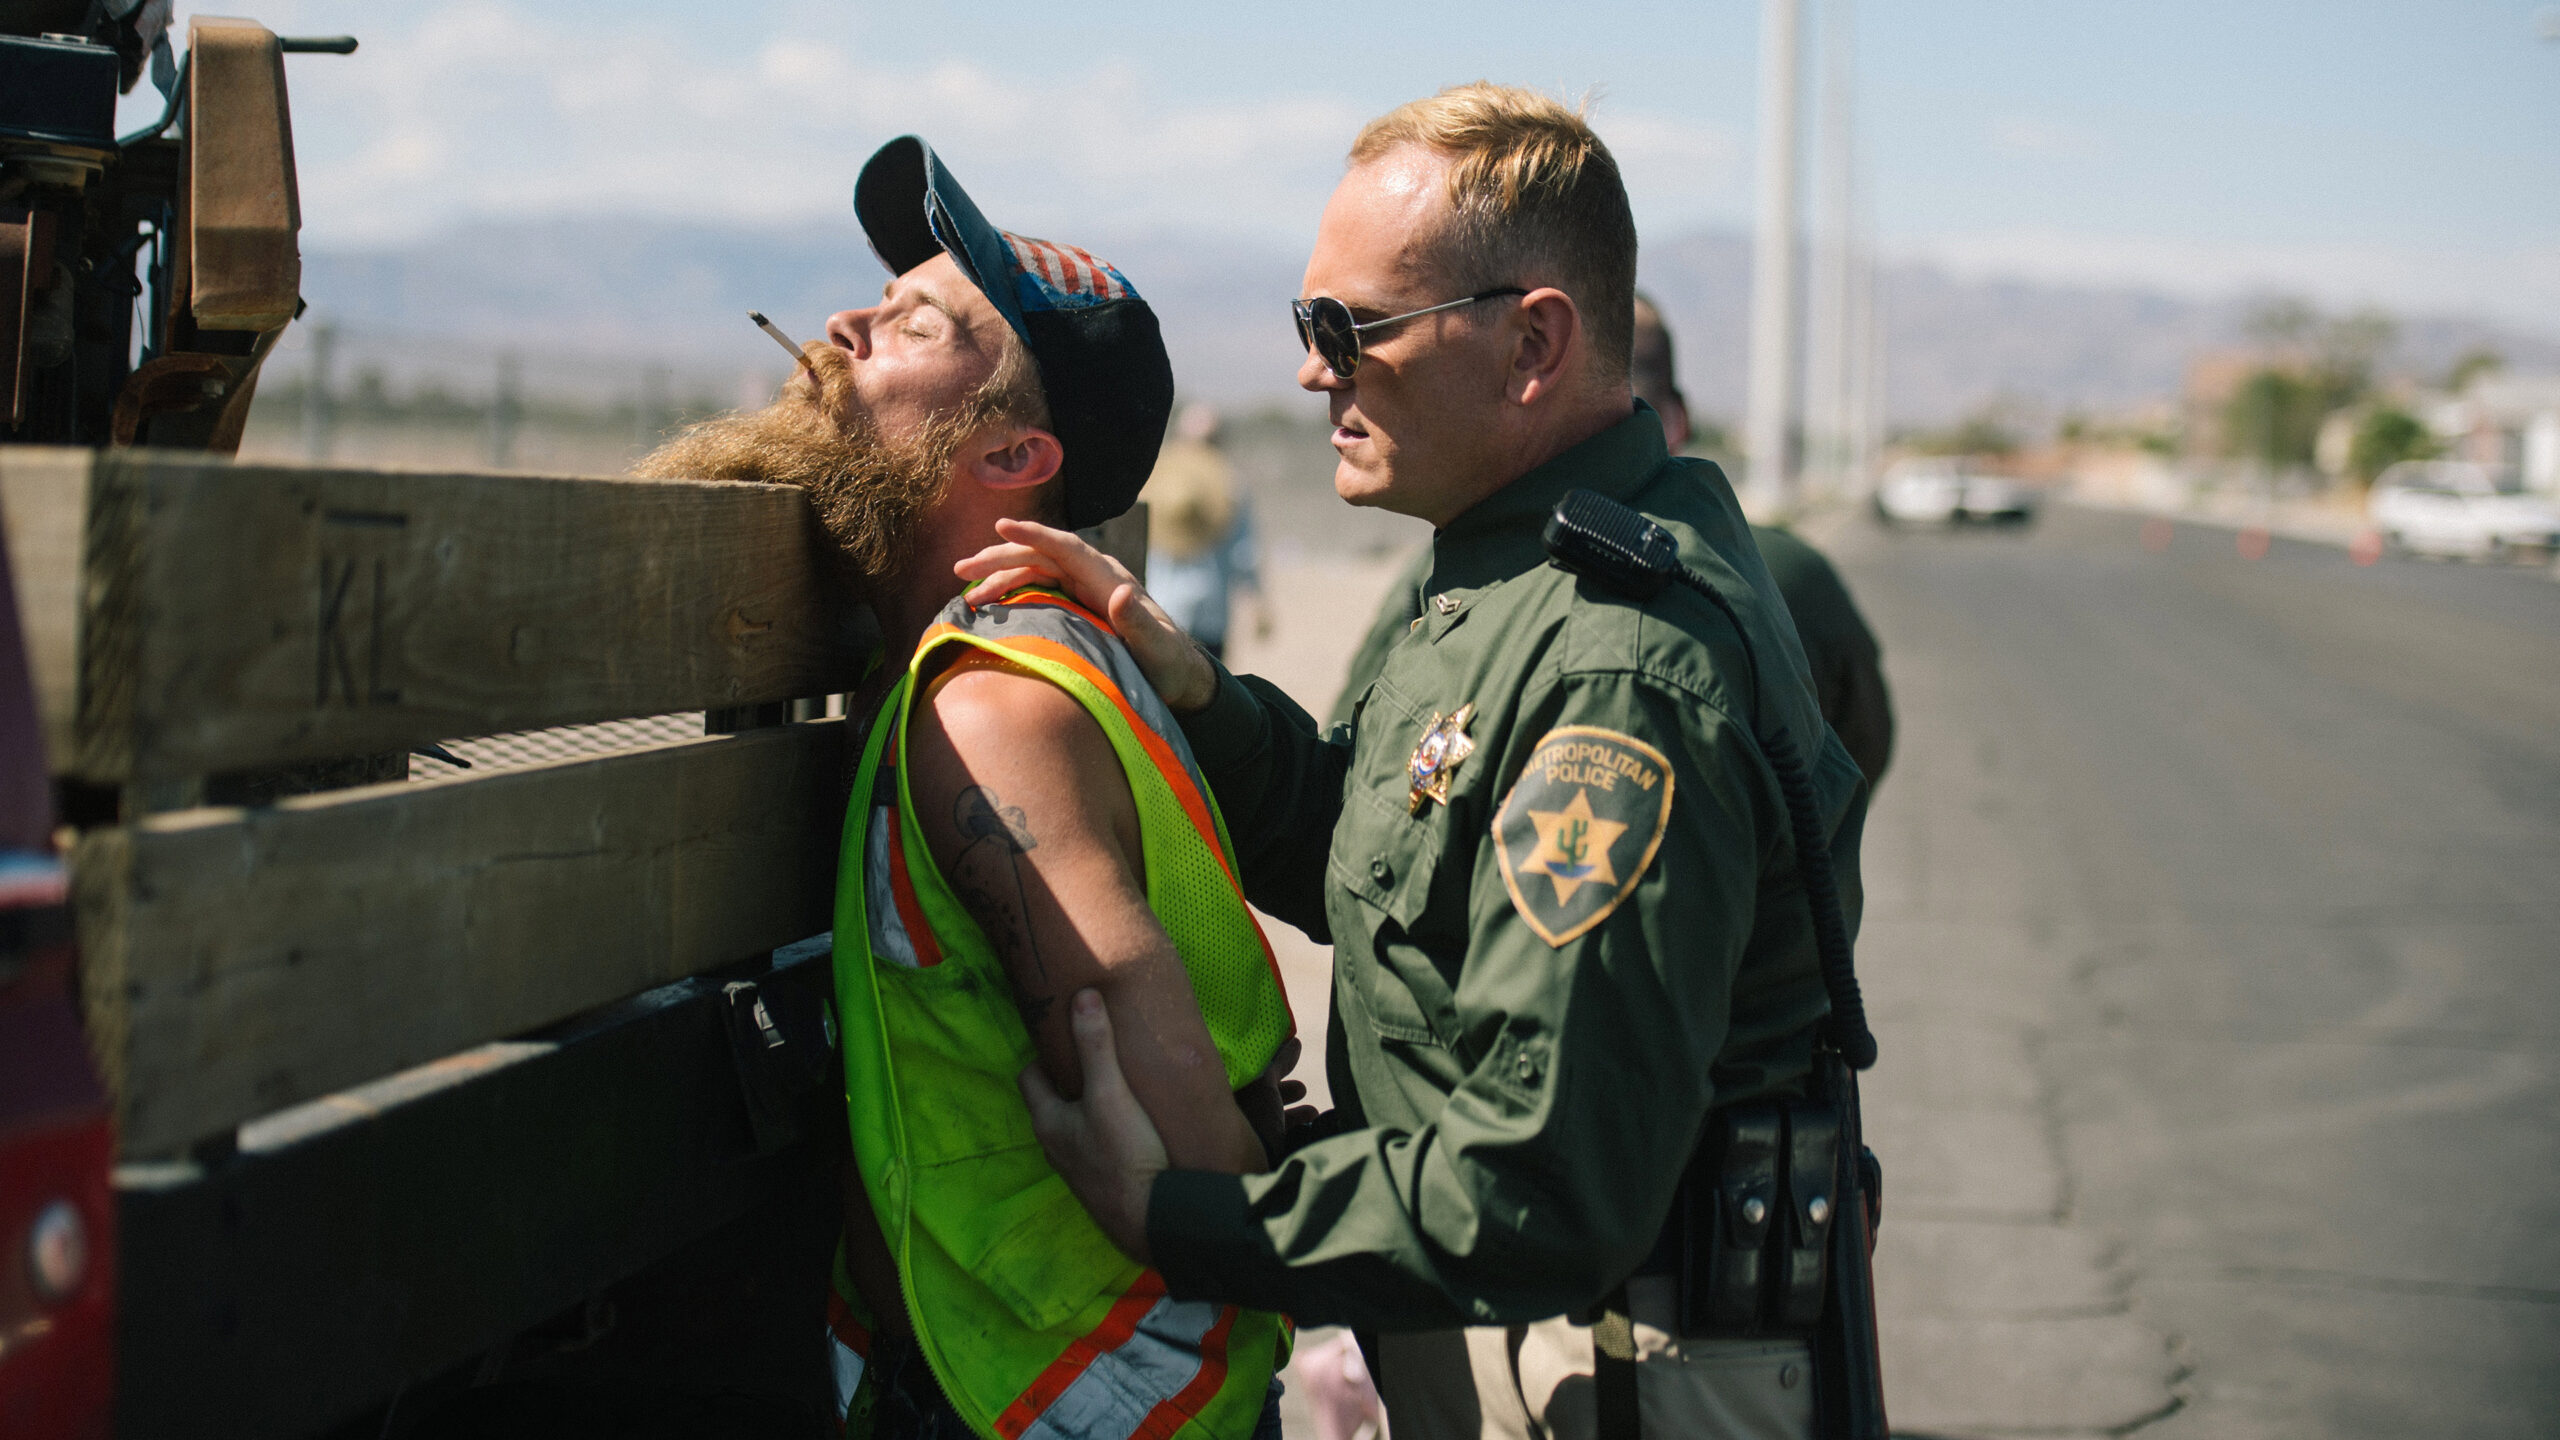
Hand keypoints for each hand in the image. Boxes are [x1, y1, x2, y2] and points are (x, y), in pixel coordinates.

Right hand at [956, 519, 1219, 712]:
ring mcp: (1082, 590)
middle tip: (961, 570)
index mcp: (1109, 579)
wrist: (1177, 675)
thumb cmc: (1168, 664)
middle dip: (1000, 558)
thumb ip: (1139, 622)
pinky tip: (991, 607)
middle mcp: (1093, 577)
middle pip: (1040, 556)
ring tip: (968, 594)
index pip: (1067, 547)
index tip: (1002, 525)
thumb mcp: (1157, 648)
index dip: (1035, 534)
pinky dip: (1012, 594)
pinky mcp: (1075, 606)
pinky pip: (1037, 590)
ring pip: (1034, 571)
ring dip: (1000, 577)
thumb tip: (1122, 591)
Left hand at [1019, 989, 1169, 1263]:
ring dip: (1087, 1109)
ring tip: (1116, 1088)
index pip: (1029, 1077)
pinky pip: (1094, 1149)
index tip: (1068, 1038)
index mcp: (1048, 1121)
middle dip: (1068, 1079)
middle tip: (1095, 1058)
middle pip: (1051, 1102)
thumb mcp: (1110, 1092)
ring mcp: (1076, 1169)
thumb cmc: (1124, 1153)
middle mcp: (1054, 1147)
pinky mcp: (1101, 1183)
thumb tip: (1083, 996)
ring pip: (1073, 1128)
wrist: (1150, 1218)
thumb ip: (1096, 1045)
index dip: (1044, 1055)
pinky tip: (1131, 1128)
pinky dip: (1104, 1133)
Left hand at [1233, 1037, 1304, 1166]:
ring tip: (1312, 1112)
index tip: (1287, 1063)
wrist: (1250, 1165)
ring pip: (1266, 1118)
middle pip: (1257, 1098)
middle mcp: (1223, 1113)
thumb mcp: (1264, 1084)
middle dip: (1282, 1092)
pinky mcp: (1250, 1153)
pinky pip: (1272, 1136)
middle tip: (1301, 1090)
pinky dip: (1291, 1128)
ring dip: (1291, 1113)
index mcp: (1221, 1094)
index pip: (1244, 1076)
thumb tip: (1293, 1042)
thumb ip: (1277, 1063)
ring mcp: (1235, 1135)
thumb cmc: (1252, 1117)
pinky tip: (1311, 1125)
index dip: (1267, 1067)